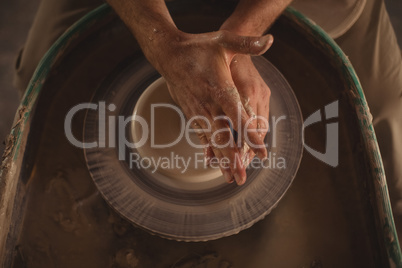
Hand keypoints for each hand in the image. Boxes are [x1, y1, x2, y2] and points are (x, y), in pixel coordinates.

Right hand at [147, 29, 272, 184]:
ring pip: (212, 140)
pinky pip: (202, 136)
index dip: (250, 135)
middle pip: (223, 135)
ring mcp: (198, 111)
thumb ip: (247, 43)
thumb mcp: (223, 41)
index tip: (262, 152)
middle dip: (234, 158)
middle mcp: (208, 104)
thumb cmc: (198, 47)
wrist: (168, 54)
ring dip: (221, 160)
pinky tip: (214, 164)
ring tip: (229, 178)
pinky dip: (210, 151)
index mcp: (219, 88)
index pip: (238, 115)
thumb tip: (270, 40)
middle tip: (241, 178)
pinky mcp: (192, 114)